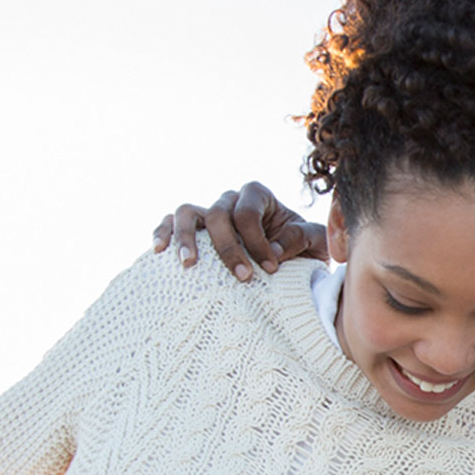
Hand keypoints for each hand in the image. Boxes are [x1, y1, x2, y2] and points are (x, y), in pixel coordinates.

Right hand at [151, 181, 326, 280]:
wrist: (286, 265)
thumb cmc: (301, 250)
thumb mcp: (314, 242)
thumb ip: (301, 238)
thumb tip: (273, 250)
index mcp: (257, 196)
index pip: (247, 213)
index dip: (256, 241)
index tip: (270, 268)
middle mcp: (229, 200)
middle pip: (217, 214)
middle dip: (228, 248)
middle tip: (244, 278)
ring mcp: (207, 213)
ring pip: (187, 212)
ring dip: (186, 237)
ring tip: (190, 264)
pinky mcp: (192, 231)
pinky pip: (169, 223)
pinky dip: (162, 233)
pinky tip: (160, 251)